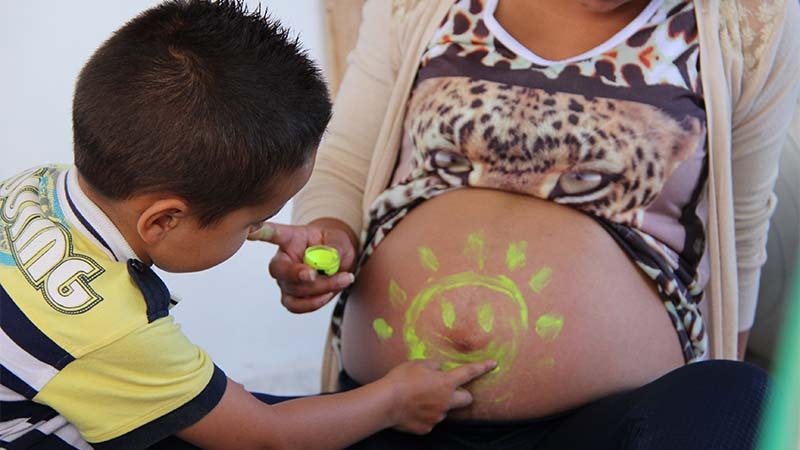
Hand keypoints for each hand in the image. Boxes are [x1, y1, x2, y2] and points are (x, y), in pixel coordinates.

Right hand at [248, 221, 356, 312]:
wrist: (337, 261)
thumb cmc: (334, 245)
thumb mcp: (339, 239)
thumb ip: (335, 247)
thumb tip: (330, 257)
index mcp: (291, 239)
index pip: (274, 234)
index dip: (262, 232)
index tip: (251, 231)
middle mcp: (283, 260)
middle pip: (280, 270)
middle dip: (296, 275)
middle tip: (314, 274)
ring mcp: (284, 280)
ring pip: (293, 291)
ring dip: (317, 290)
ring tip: (342, 279)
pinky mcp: (291, 297)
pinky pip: (296, 306)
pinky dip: (313, 303)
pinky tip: (328, 294)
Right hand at [382, 359, 496, 433]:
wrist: (386, 403)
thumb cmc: (401, 379)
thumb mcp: (418, 363)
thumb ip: (434, 366)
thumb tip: (439, 370)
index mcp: (446, 382)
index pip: (469, 372)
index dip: (483, 367)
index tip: (494, 364)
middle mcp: (446, 401)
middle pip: (466, 399)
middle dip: (462, 394)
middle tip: (447, 390)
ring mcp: (437, 417)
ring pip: (445, 410)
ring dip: (438, 404)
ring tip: (418, 398)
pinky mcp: (427, 428)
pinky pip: (430, 420)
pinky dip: (424, 415)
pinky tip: (412, 409)